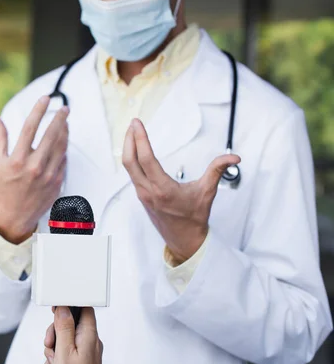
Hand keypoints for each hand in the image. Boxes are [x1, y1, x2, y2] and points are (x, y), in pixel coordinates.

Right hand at [0, 96, 68, 243]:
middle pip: (51, 135)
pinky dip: (63, 149)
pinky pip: (63, 160)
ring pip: (61, 147)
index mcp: (18, 160)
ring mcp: (48, 175)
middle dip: (59, 119)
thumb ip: (0, 139)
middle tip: (65, 108)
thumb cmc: (5, 187)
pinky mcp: (57, 182)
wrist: (16, 215)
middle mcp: (34, 166)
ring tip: (65, 122)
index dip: (38, 110)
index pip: (30, 128)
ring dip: (65, 132)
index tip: (45, 99)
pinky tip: (63, 142)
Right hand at [42, 307, 102, 363]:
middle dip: (55, 334)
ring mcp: (84, 354)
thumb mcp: (64, 352)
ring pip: (63, 341)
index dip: (69, 305)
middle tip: (51, 345)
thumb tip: (63, 308)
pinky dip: (55, 361)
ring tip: (54, 363)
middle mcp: (89, 343)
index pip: (84, 309)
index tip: (56, 309)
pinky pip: (63, 354)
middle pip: (69, 325)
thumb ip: (63, 328)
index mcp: (89, 336)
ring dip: (53, 350)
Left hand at [122, 119, 240, 263]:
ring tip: (132, 132)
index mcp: (163, 189)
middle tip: (133, 123)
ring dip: (128, 148)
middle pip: (130, 161)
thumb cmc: (194, 218)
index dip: (140, 139)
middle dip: (129, 140)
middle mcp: (148, 191)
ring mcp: (142, 194)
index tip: (138, 123)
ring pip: (128, 167)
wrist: (183, 239)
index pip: (146, 159)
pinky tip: (135, 149)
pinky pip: (131, 173)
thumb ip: (218, 171)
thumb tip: (234, 157)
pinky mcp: (141, 195)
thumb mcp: (207, 192)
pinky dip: (131, 158)